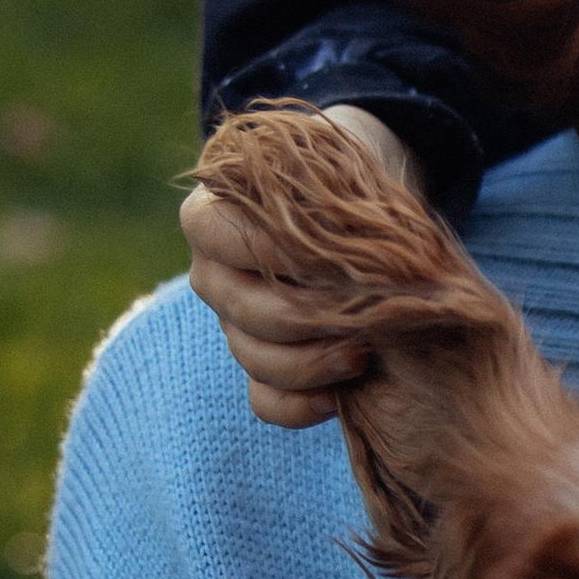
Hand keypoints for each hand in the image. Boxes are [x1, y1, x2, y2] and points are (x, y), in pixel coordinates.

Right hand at [181, 103, 419, 428]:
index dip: (276, 252)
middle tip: (364, 313)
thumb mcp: (333, 172)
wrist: (366, 207)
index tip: (332, 256)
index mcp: (212, 216)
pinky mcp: (261, 366)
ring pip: (253, 359)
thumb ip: (323, 202)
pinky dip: (299, 405)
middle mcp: (212, 272)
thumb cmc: (345, 182)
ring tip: (364, 352)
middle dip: (308, 318)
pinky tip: (337, 397)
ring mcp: (233, 323)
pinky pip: (265, 401)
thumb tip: (344, 257)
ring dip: (312, 363)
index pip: (220, 237)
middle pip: (243, 310)